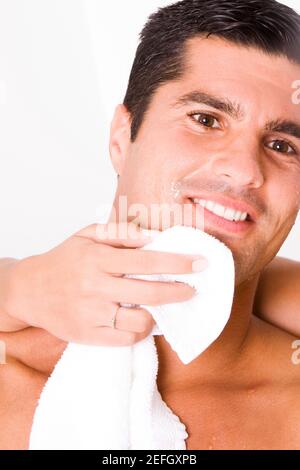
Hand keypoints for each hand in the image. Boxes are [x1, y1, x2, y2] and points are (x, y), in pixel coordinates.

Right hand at [1, 222, 205, 345]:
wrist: (29, 290)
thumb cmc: (63, 260)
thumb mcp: (87, 235)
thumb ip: (120, 233)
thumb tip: (154, 237)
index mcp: (96, 259)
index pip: (146, 260)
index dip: (177, 262)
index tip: (200, 263)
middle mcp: (95, 287)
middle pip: (149, 292)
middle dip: (179, 291)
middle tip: (193, 289)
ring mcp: (91, 314)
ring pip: (140, 321)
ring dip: (159, 314)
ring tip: (162, 306)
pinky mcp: (87, 335)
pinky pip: (125, 339)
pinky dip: (140, 331)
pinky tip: (143, 320)